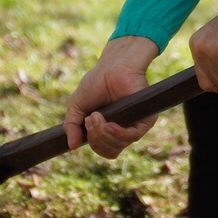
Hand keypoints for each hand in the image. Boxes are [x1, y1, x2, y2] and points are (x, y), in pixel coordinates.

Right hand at [64, 35, 157, 158]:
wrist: (112, 66)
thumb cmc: (96, 83)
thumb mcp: (76, 106)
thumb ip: (71, 126)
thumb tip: (72, 146)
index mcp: (108, 130)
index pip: (102, 149)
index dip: (92, 142)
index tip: (86, 122)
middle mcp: (122, 130)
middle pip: (109, 151)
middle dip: (95, 137)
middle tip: (91, 118)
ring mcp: (134, 125)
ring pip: (119, 145)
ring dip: (102, 133)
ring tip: (96, 115)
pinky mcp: (145, 119)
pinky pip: (133, 136)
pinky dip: (117, 133)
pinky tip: (109, 124)